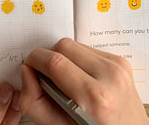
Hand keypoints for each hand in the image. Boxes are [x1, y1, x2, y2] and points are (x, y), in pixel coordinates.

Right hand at [19, 38, 148, 124]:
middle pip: (64, 46)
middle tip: (47, 78)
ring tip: (68, 82)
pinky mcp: (121, 61)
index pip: (55, 62)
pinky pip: (88, 49)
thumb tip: (27, 71)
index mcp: (95, 98)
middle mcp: (110, 77)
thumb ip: (35, 103)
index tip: (30, 68)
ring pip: (75, 45)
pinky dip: (79, 60)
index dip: (36, 61)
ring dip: (64, 58)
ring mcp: (118, 66)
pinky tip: (82, 78)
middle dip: (49, 58)